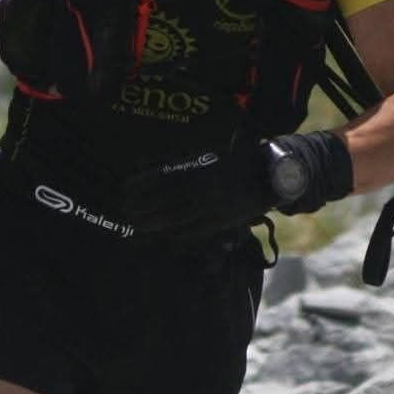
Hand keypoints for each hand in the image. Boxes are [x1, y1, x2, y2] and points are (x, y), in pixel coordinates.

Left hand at [121, 143, 270, 241]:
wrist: (268, 175)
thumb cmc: (234, 162)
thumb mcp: (207, 157)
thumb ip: (182, 162)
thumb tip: (149, 163)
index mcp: (199, 168)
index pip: (163, 176)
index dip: (142, 183)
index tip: (125, 188)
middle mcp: (202, 188)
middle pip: (165, 199)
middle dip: (143, 206)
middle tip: (126, 211)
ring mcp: (211, 206)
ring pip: (176, 217)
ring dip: (154, 223)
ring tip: (137, 226)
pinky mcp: (221, 221)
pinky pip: (194, 230)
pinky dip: (177, 234)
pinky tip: (164, 236)